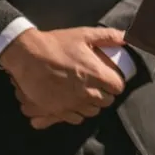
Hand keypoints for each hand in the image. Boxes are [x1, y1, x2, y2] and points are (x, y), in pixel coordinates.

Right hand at [0, 27, 127, 128]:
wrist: (27, 56)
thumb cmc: (56, 44)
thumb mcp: (83, 35)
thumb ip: (108, 36)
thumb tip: (127, 38)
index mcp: (95, 74)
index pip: (118, 88)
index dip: (116, 83)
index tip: (111, 79)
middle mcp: (86, 92)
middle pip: (107, 102)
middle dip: (105, 94)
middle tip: (98, 85)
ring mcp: (71, 103)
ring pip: (92, 112)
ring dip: (92, 104)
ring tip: (86, 93)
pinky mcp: (58, 111)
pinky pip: (76, 118)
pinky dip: (78, 112)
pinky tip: (74, 102)